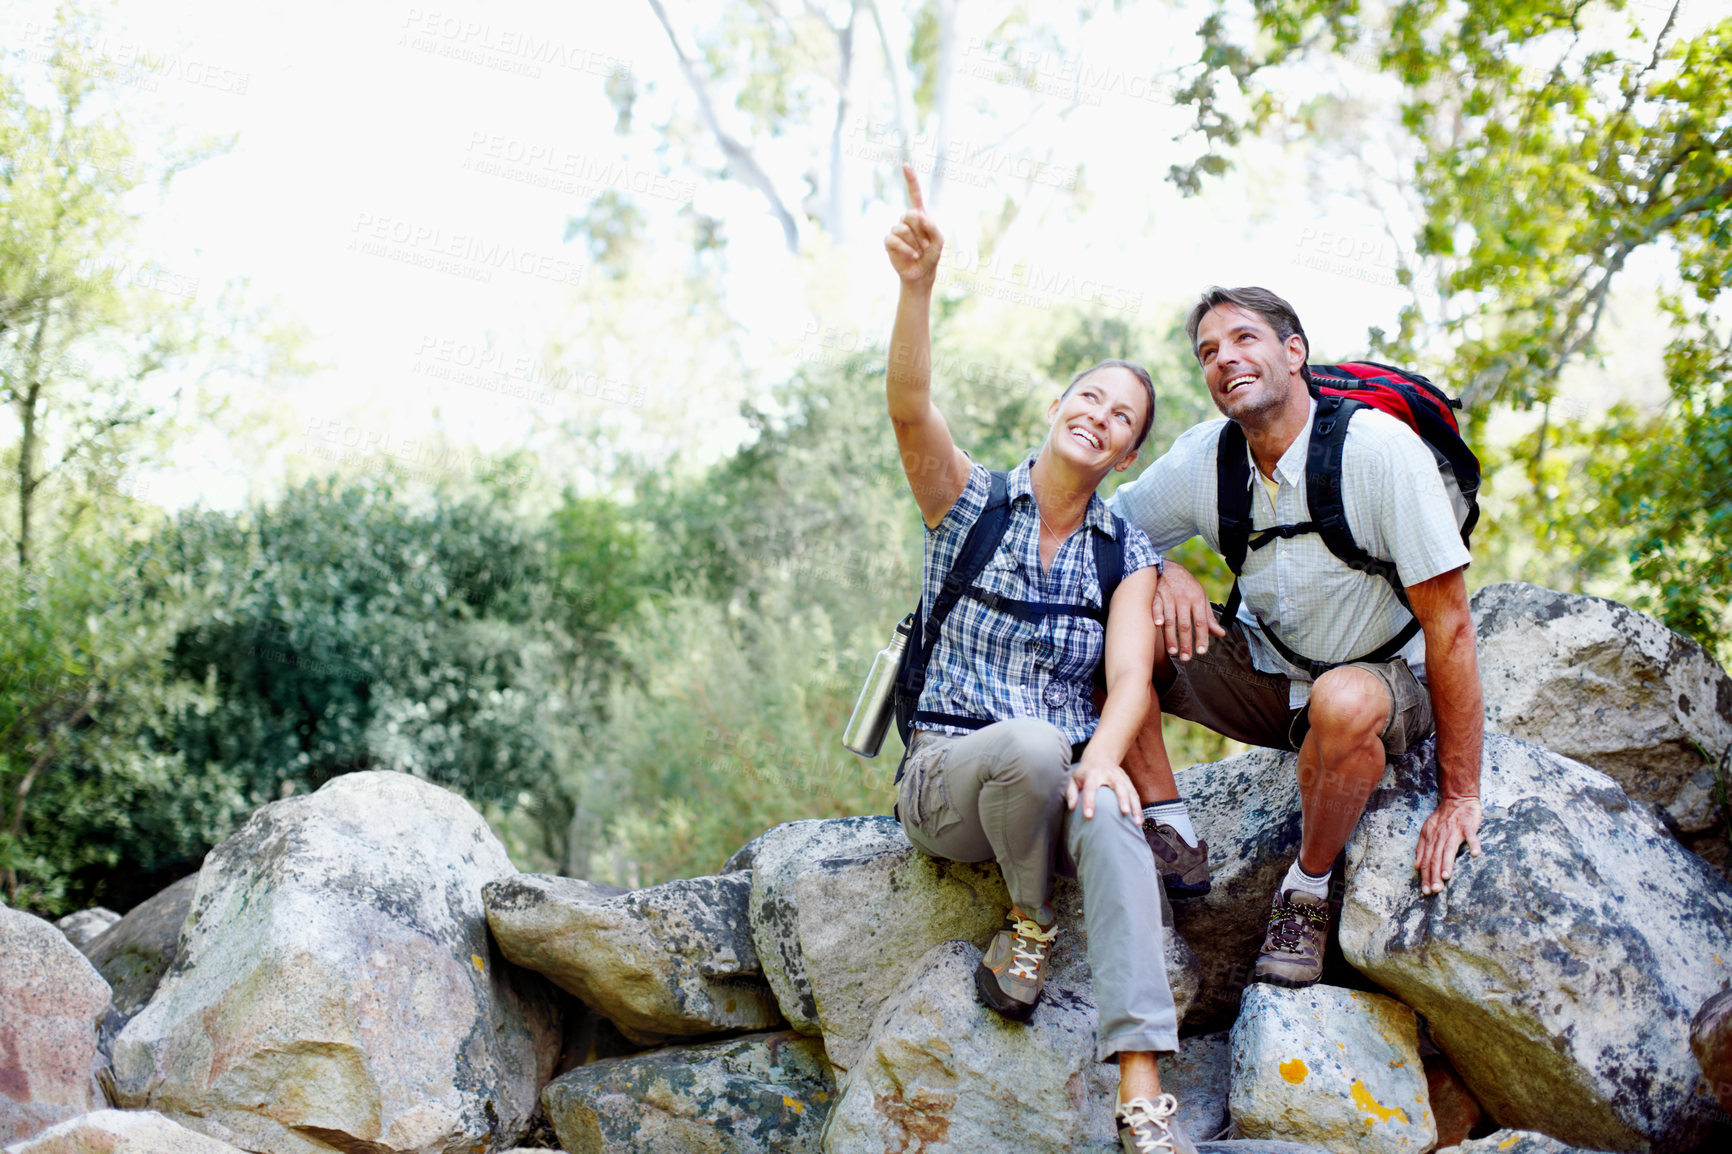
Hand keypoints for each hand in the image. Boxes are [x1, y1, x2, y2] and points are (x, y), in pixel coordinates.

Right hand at [884, 163, 941, 287]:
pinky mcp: (889, 241)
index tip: (905, 165)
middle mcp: (906, 220)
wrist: (920, 274)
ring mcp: (896, 230)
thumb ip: (933, 227)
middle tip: (925, 245)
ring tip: (919, 252)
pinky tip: (913, 256)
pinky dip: (906, 249)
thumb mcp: (939, 241)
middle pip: (910, 214)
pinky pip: (894, 240)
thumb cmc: (931, 256)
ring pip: (903, 228)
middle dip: (920, 231)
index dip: (911, 180)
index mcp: (920, 216)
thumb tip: (918, 216)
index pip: (915, 194)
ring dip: (915, 243)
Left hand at [1066, 756, 1138, 819]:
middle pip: (1118, 786)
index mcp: (1093, 774)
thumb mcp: (1074, 779)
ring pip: (1130, 792)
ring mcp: (1121, 778)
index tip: (1089, 816)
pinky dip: (1138, 808)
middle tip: (1125, 812)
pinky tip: (1139, 821)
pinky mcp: (1128, 782)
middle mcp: (1109, 775)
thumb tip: (1072, 808)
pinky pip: (1135, 795)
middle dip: (1122, 799)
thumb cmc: (1085, 773)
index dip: (1089, 802)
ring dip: (1135, 807)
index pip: (1090, 788)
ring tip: (1136, 823)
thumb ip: (1071, 792)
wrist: (1100, 757)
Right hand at [1153, 559, 1224, 661]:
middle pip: (1185, 624)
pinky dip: (1156, 615)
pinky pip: (1156, 607)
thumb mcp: (1200, 598)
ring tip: (1173, 652)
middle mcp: (1184, 598)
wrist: (1168, 567)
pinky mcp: (1156, 595)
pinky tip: (1157, 626)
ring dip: (1171, 637)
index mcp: (1197, 599)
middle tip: (1186, 658)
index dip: (1201, 637)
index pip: (1201, 622)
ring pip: (1170, 619)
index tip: (1201, 651)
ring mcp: (1169, 596)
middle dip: (1186, 643)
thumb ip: (1208, 617)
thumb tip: (1221, 633)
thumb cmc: (1186, 586)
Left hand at [1414, 795, 1481, 894]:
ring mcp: (1454, 831)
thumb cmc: (1443, 818)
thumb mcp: (1427, 831)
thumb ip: (1422, 848)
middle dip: (1434, 875)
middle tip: (1434, 890)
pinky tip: (1475, 854)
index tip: (1426, 891)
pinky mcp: (1468, 826)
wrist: (1458, 799)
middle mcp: (1440, 836)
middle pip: (1435, 858)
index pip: (1426, 861)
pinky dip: (1473, 843)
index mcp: (1430, 839)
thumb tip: (1416, 866)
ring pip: (1449, 849)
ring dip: (1447, 863)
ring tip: (1446, 877)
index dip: (1425, 876)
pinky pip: (1470, 835)